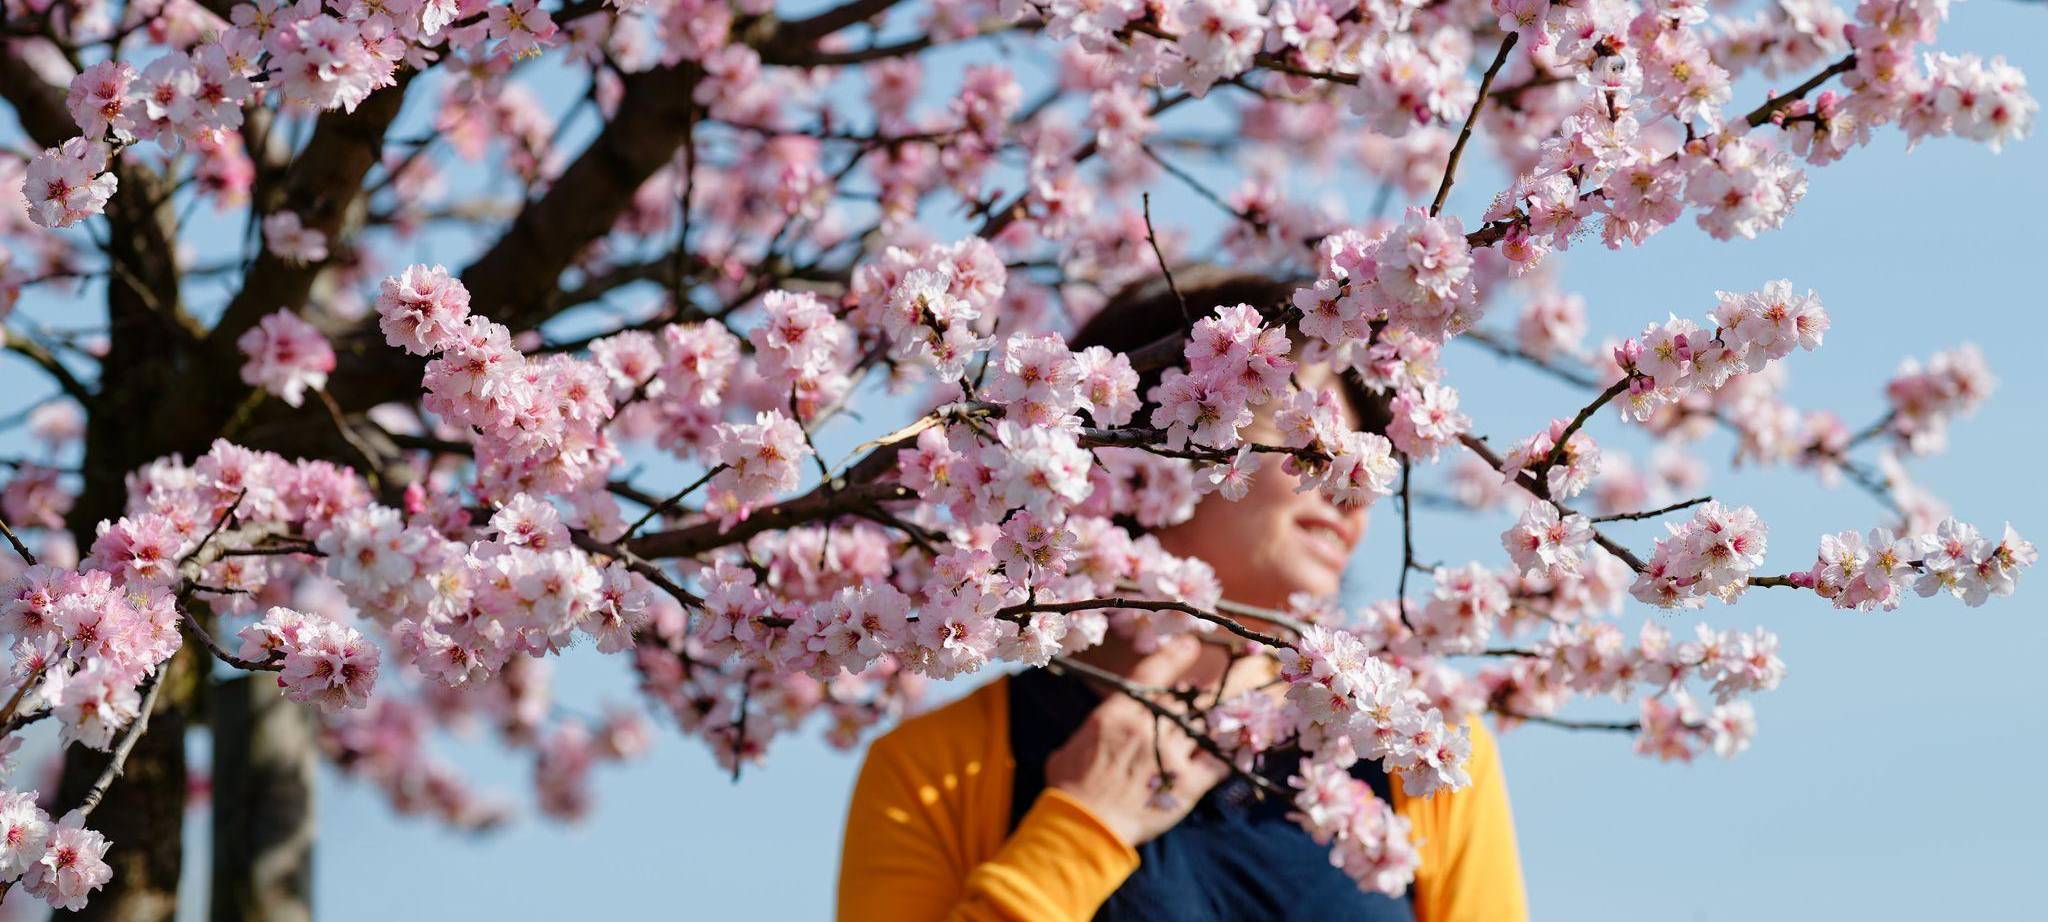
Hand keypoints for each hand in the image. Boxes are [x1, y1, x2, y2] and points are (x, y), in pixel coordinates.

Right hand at [1044, 637, 1232, 847]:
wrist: (1085, 825)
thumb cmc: (1070, 786)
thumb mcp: (1075, 743)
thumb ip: (1097, 728)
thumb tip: (1105, 724)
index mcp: (1120, 713)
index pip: (1153, 674)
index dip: (1176, 655)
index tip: (1195, 644)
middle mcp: (1150, 727)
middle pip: (1190, 698)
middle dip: (1215, 683)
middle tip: (1243, 667)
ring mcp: (1171, 754)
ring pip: (1209, 723)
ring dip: (1234, 709)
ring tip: (1260, 693)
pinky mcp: (1186, 785)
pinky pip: (1219, 761)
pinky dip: (1235, 750)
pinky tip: (1250, 741)